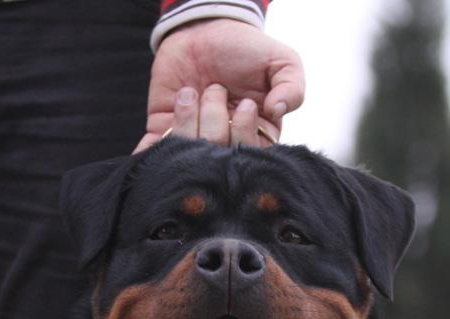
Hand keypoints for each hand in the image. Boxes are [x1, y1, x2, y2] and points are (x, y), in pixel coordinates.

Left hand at [135, 18, 304, 151]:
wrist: (204, 29)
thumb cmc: (247, 49)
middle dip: (216, 121)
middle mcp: (226, 143)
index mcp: (258, 135)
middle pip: (220, 157)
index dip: (246, 134)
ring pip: (190, 151)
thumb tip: (279, 109)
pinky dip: (157, 146)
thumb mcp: (282, 61)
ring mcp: (195, 140)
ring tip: (192, 91)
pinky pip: (158, 150)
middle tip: (217, 88)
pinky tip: (168, 120)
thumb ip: (292, 86)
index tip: (247, 105)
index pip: (252, 156)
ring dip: (189, 118)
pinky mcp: (165, 131)